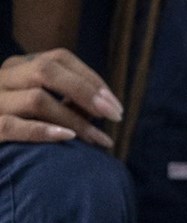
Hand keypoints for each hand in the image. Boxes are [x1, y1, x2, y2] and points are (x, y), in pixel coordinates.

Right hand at [0, 48, 123, 146]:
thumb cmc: (21, 122)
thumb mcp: (41, 104)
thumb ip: (66, 100)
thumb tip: (101, 107)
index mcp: (19, 67)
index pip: (59, 59)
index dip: (91, 79)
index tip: (115, 105)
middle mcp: (3, 78)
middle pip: (47, 70)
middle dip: (86, 92)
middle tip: (114, 116)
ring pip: (36, 99)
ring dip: (74, 120)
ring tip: (99, 139)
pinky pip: (13, 126)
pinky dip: (42, 131)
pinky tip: (67, 137)